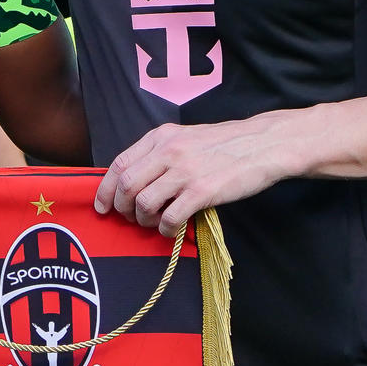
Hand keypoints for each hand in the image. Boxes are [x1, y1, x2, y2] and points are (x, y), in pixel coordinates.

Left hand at [95, 117, 290, 237]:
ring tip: (153, 223)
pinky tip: (170, 229)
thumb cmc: (225, 144)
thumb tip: (134, 180)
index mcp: (161, 137)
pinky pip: (169, 217)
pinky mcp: (202, 191)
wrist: (263, 145)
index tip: (103, 206)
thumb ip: (160, 153)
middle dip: (122, 208)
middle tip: (131, 218)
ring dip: (143, 220)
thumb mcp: (186, 137)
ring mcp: (185, 171)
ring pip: (144, 203)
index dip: (105, 189)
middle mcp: (169, 151)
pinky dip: (164, 228)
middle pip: (127, 186)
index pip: (120, 163)